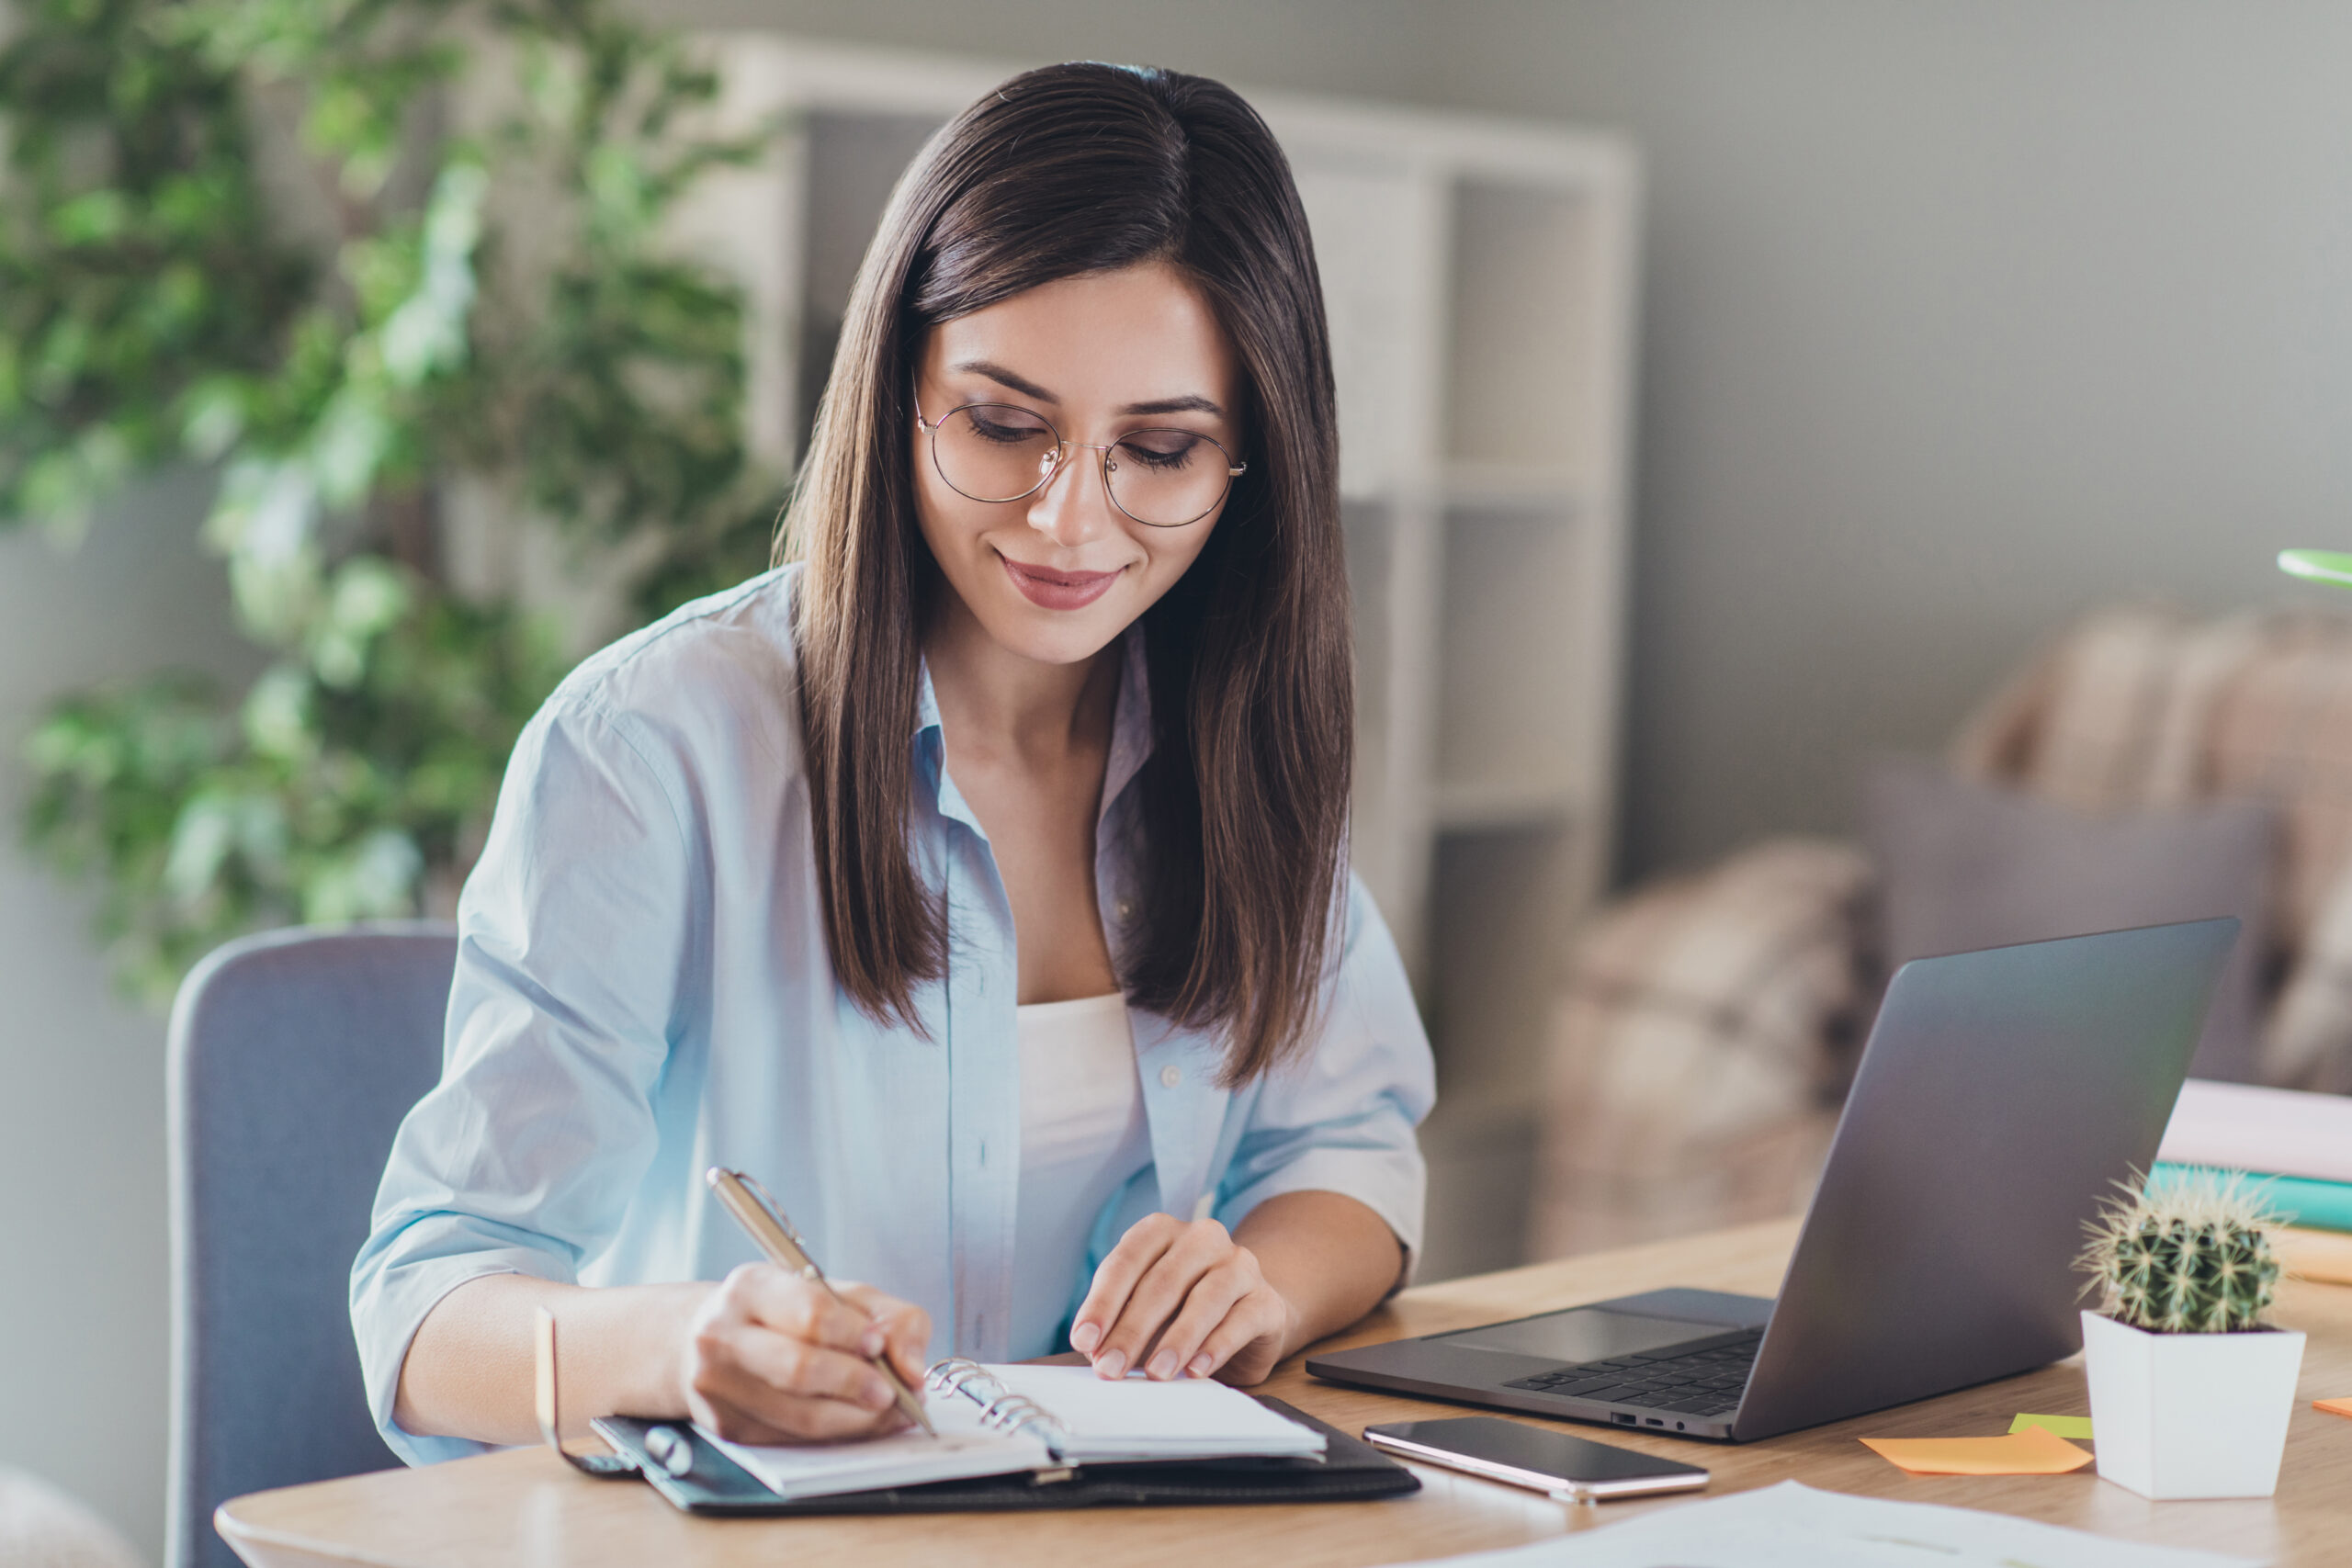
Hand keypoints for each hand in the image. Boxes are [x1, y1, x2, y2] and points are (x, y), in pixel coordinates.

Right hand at [679, 1265, 930, 1442]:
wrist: (716, 1338)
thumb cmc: (789, 1312)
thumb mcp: (845, 1295)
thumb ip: (893, 1319)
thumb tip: (913, 1370)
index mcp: (752, 1287)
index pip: (811, 1314)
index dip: (854, 1334)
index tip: (879, 1345)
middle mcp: (722, 1334)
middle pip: (800, 1369)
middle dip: (857, 1384)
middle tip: (892, 1392)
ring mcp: (717, 1385)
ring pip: (800, 1416)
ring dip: (855, 1419)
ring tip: (885, 1410)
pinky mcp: (726, 1426)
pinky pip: (792, 1440)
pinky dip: (835, 1435)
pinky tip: (857, 1422)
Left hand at [1069, 1213, 1301, 1386]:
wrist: (1246, 1316)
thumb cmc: (1181, 1310)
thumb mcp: (1144, 1311)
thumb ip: (1120, 1324)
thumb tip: (1096, 1353)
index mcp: (1162, 1232)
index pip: (1127, 1260)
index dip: (1103, 1302)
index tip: (1084, 1340)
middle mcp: (1203, 1239)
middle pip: (1163, 1282)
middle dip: (1132, 1330)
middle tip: (1110, 1368)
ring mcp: (1240, 1266)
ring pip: (1206, 1298)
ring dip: (1176, 1339)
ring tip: (1155, 1373)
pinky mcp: (1267, 1301)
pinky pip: (1241, 1320)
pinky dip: (1216, 1346)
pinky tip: (1196, 1370)